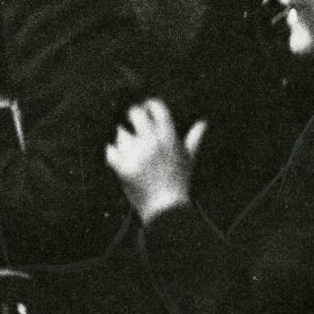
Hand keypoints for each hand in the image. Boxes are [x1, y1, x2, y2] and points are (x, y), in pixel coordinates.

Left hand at [104, 99, 205, 223]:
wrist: (167, 208)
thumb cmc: (179, 183)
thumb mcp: (188, 159)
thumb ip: (193, 138)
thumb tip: (203, 123)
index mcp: (169, 138)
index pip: (156, 108)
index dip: (149, 104)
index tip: (145, 108)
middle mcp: (152, 142)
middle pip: (134, 113)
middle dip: (131, 116)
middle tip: (131, 124)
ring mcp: (136, 154)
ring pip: (120, 134)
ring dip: (122, 140)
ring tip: (130, 151)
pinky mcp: (123, 167)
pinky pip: (110, 151)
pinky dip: (112, 154)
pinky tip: (119, 159)